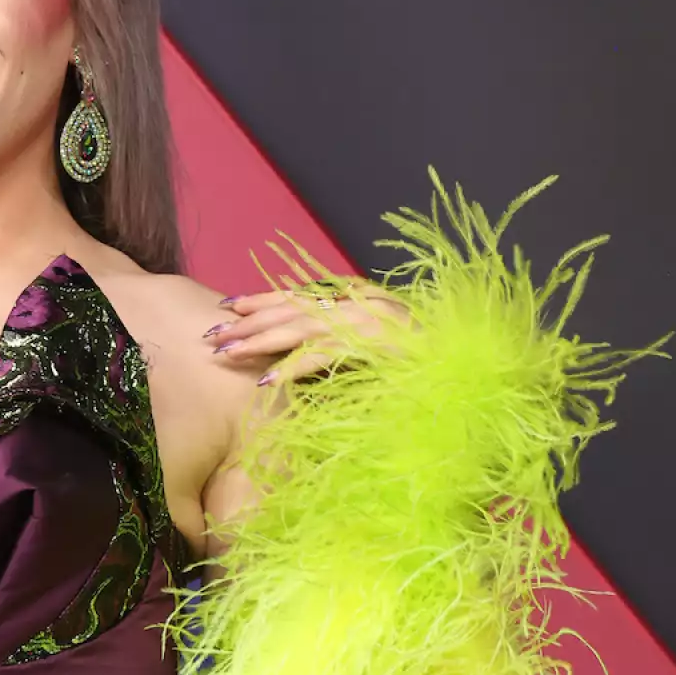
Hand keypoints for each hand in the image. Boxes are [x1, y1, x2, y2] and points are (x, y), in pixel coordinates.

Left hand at [204, 283, 409, 389]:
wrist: (464, 359)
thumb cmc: (424, 355)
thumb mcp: (381, 336)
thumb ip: (346, 334)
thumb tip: (304, 347)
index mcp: (356, 298)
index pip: (300, 295)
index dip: (263, 299)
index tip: (229, 305)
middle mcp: (357, 304)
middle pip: (291, 310)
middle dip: (249, 322)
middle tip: (211, 334)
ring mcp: (364, 322)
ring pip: (299, 328)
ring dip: (259, 342)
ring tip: (227, 353)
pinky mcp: (371, 346)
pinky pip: (323, 355)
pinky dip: (293, 366)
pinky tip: (267, 379)